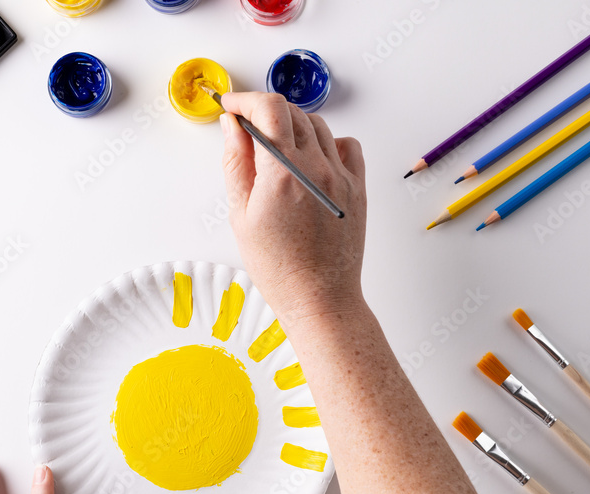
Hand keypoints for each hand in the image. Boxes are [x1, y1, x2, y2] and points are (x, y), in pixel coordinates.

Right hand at [220, 92, 366, 329]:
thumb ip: (236, 163)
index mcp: (282, 173)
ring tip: (277, 151)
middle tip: (247, 130)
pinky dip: (327, 142)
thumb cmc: (278, 267)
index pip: (268, 109)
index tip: (232, 106)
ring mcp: (341, 176)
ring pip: (318, 125)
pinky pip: (346, 145)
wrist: (319, 298)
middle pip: (291, 111)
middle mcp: (316, 167)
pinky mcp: (357, 187)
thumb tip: (232, 127)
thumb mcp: (241, 215)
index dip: (245, 99)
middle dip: (264, 112)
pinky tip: (311, 161)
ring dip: (293, 126)